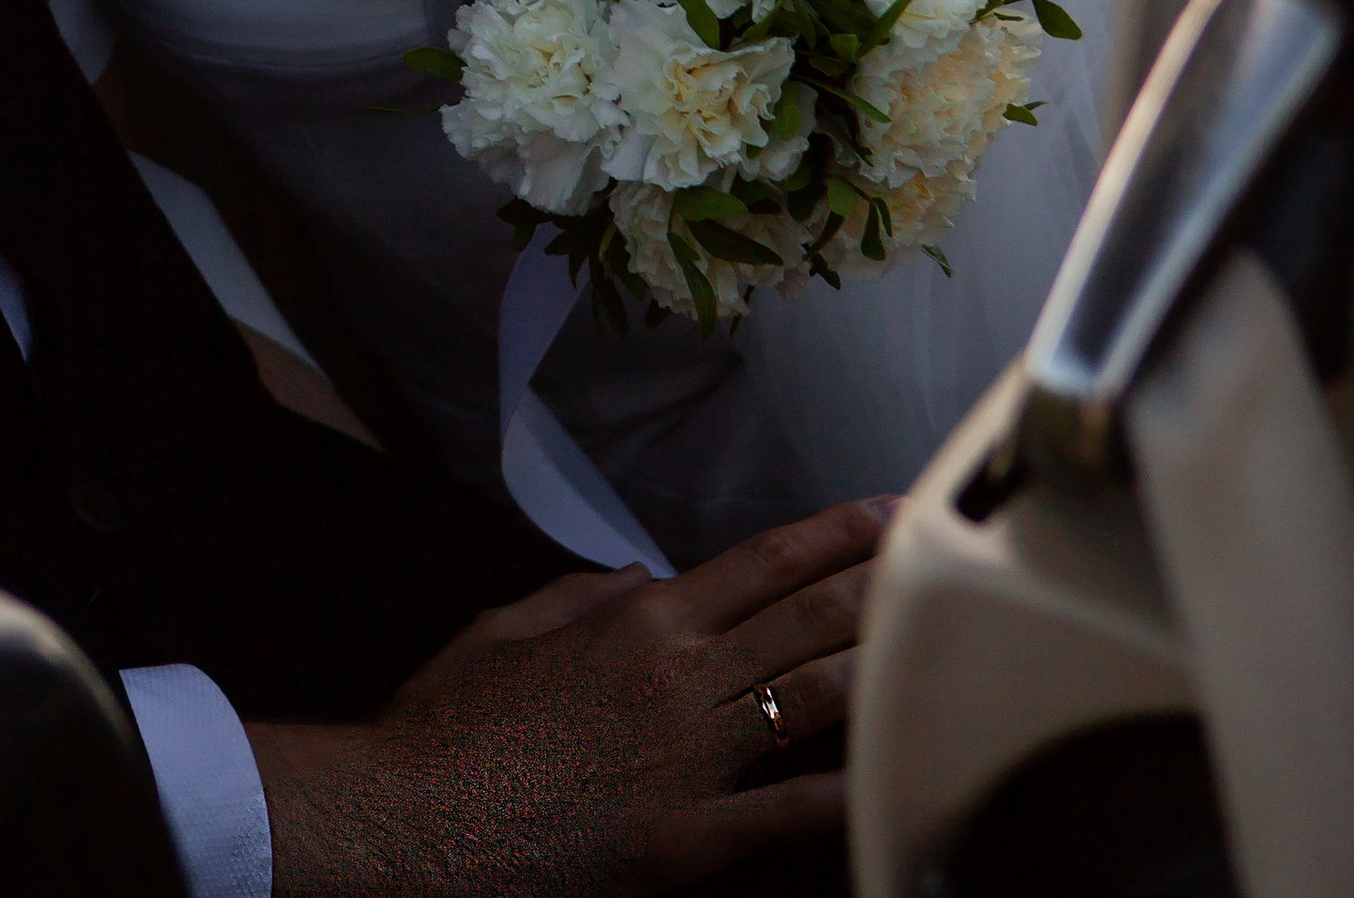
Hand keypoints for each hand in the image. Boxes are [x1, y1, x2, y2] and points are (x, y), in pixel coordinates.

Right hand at [250, 499, 884, 896]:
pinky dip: (842, 794)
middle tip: (934, 561)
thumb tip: (644, 579)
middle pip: (804, 621)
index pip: (759, 564)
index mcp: (639, 621)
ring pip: (811, 702)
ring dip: (878, 666)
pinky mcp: (687, 840)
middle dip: (876, 585)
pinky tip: (894, 777)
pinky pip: (782, 813)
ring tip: (935, 645)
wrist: (417, 818)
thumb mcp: (507, 630)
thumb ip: (583, 597)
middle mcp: (680, 678)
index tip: (884, 513)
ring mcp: (691, 761)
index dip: (831, 535)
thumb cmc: (450, 723)